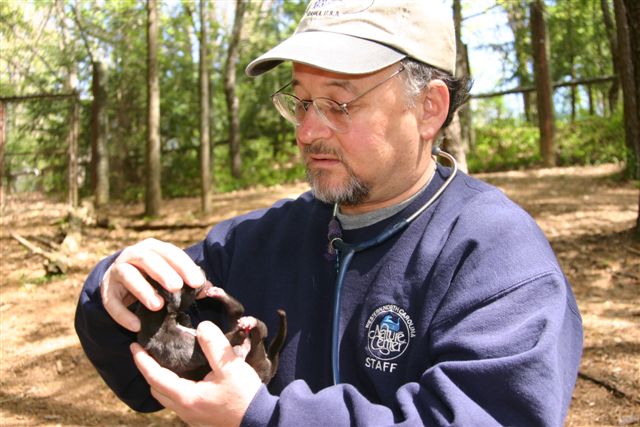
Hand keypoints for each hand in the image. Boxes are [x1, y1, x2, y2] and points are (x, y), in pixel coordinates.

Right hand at [101, 238, 206, 331]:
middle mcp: (134, 254)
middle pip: (148, 259)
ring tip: (158, 306)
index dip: (184, 266)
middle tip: (176, 288)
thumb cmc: (155, 277)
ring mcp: (118, 270)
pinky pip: (112, 302)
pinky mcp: (107, 291)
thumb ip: (189, 281)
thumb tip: (209, 289)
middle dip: (163, 273)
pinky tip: (137, 326)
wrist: (121, 280)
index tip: (197, 283)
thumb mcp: (172, 275)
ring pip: (128, 275)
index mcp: (154, 248)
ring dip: (143, 290)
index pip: (170, 253)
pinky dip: (123, 315)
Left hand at [131, 321, 261, 426]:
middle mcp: (184, 409)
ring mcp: (192, 416)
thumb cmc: (244, 395)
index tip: (134, 347)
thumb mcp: (229, 366)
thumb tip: (202, 326)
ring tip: (163, 362)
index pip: (155, 377)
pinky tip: (185, 375)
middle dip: (148, 371)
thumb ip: (214, 345)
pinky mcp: (201, 417)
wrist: (259, 420)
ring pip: (167, 397)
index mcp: (186, 397)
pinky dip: (173, 386)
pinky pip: (178, 400)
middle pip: (156, 389)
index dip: (143, 361)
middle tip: (147, 353)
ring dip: (160, 380)